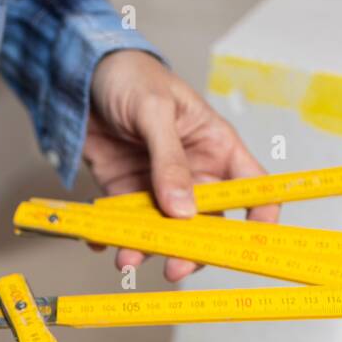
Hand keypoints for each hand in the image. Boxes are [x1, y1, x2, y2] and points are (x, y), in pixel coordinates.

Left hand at [84, 50, 279, 281]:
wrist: (82, 74)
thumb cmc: (132, 77)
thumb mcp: (155, 111)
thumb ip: (169, 160)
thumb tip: (183, 210)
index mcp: (216, 148)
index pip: (251, 188)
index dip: (259, 217)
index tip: (251, 245)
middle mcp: (193, 174)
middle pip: (206, 224)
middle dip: (193, 250)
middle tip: (174, 267)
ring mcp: (159, 188)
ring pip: (165, 232)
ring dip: (148, 249)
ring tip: (127, 259)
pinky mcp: (126, 194)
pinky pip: (126, 226)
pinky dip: (114, 238)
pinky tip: (102, 241)